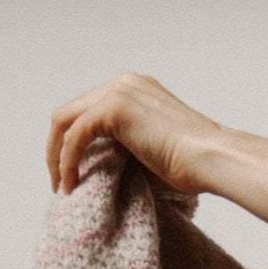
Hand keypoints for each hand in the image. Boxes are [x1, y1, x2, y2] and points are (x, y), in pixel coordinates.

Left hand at [45, 73, 225, 196]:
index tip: (72, 172)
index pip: (86, 110)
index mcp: (133, 89)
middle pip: (69, 112)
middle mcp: (123, 82)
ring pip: (65, 121)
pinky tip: (70, 184)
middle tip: (59, 181)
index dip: (72, 142)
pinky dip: (66, 161)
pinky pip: (75, 136)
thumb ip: (125, 143)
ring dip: (56, 156)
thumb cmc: (193, 163)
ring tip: (61, 186)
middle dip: (57, 148)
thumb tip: (98, 165)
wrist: (211, 158)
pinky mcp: (114, 108)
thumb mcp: (151, 146)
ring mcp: (118, 91)